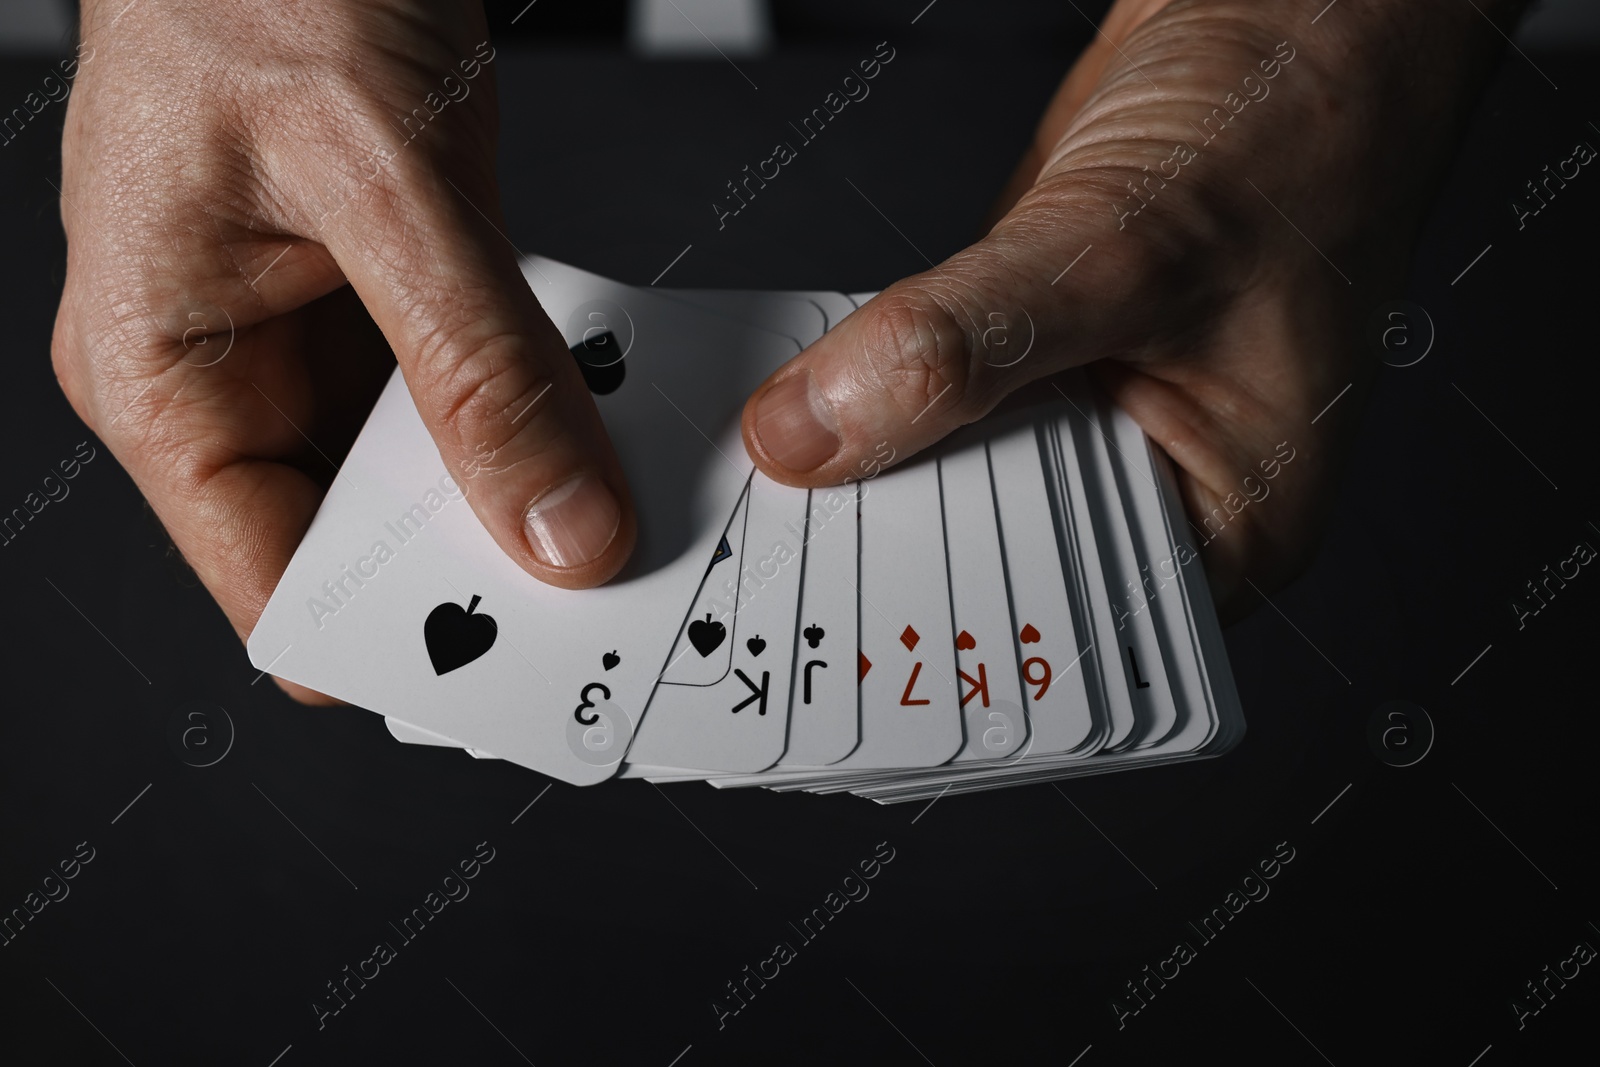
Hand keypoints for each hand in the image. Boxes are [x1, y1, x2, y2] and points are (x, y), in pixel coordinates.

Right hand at [52, 0, 635, 699]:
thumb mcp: (377, 181)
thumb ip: (476, 368)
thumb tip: (558, 524)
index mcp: (165, 378)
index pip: (277, 588)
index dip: (398, 642)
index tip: (526, 668)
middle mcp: (238, 382)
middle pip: (370, 543)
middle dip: (484, 567)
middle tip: (612, 585)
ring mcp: (325, 346)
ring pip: (437, 476)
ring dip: (530, 487)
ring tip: (632, 507)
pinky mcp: (400, 302)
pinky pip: (480, 393)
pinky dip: (545, 408)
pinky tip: (615, 418)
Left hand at [740, 0, 1518, 620]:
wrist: (1280, 30)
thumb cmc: (1291, 137)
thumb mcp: (1126, 253)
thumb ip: (965, 346)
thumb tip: (822, 423)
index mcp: (1230, 520)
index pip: (1067, 620)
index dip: (951, 624)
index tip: (840, 617)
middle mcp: (1154, 487)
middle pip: (994, 561)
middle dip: (893, 541)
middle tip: (787, 546)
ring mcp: (1085, 426)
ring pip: (949, 479)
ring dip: (873, 463)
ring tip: (789, 475)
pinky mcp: (1030, 365)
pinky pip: (930, 403)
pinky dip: (877, 394)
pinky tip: (821, 399)